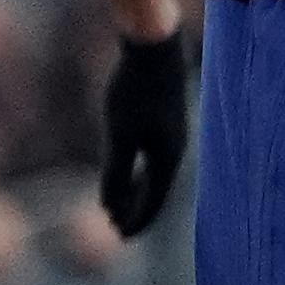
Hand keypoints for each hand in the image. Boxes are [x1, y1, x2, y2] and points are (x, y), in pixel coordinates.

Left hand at [99, 30, 194, 235]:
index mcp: (168, 157)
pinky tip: (124, 168)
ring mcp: (172, 134)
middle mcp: (176, 149)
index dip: (136, 220)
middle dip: (135, 210)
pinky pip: (153, 157)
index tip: (119, 236)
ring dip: (135, 191)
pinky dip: (138, 171)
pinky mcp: (165, 120)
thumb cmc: (134, 90)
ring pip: (155, 173)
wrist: (154, 48)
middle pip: (156, 190)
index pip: (154, 200)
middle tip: (115, 227)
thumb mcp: (119, 134)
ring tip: (116, 202)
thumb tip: (108, 206)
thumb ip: (115, 172)